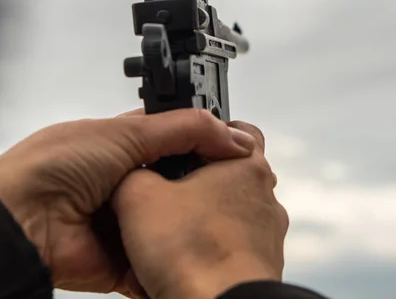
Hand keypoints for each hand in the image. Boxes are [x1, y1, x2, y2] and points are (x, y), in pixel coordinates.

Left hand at [0, 109, 255, 295]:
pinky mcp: (126, 258)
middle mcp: (129, 181)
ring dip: (194, 223)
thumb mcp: (127, 133)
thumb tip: (233, 136)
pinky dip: (176, 260)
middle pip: (179, 182)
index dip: (206, 142)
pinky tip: (206, 253)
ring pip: (174, 222)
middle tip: (242, 188)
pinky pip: (159, 261)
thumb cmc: (56, 166)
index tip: (238, 148)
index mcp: (125, 144)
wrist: (23, 222)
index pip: (178, 138)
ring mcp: (127, 220)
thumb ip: (184, 129)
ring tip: (233, 221)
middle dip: (204, 185)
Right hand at [112, 121, 288, 298]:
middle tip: (167, 192)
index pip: (239, 129)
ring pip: (229, 212)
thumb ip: (132, 171)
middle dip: (199, 181)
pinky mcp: (261, 265)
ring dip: (204, 217)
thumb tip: (129, 173)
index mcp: (246, 166)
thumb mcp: (137, 197)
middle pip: (229, 174)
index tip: (186, 145)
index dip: (210, 133)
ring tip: (171, 232)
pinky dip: (211, 248)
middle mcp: (264, 197)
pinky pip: (231, 246)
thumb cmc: (191, 253)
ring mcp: (266, 233)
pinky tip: (183, 259)